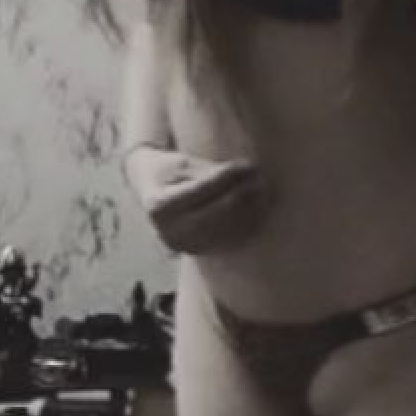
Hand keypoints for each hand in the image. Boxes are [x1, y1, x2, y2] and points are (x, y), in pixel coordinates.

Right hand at [124, 146, 265, 255]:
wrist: (149, 191)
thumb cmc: (165, 170)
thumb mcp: (181, 163)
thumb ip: (208, 171)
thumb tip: (242, 174)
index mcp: (159, 206)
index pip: (201, 191)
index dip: (227, 178)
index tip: (248, 165)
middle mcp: (169, 231)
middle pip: (215, 214)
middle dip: (242, 195)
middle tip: (261, 178)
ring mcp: (183, 246)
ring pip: (225, 230)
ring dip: (250, 211)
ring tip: (265, 191)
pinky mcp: (197, 252)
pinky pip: (228, 240)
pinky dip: (246, 224)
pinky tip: (260, 208)